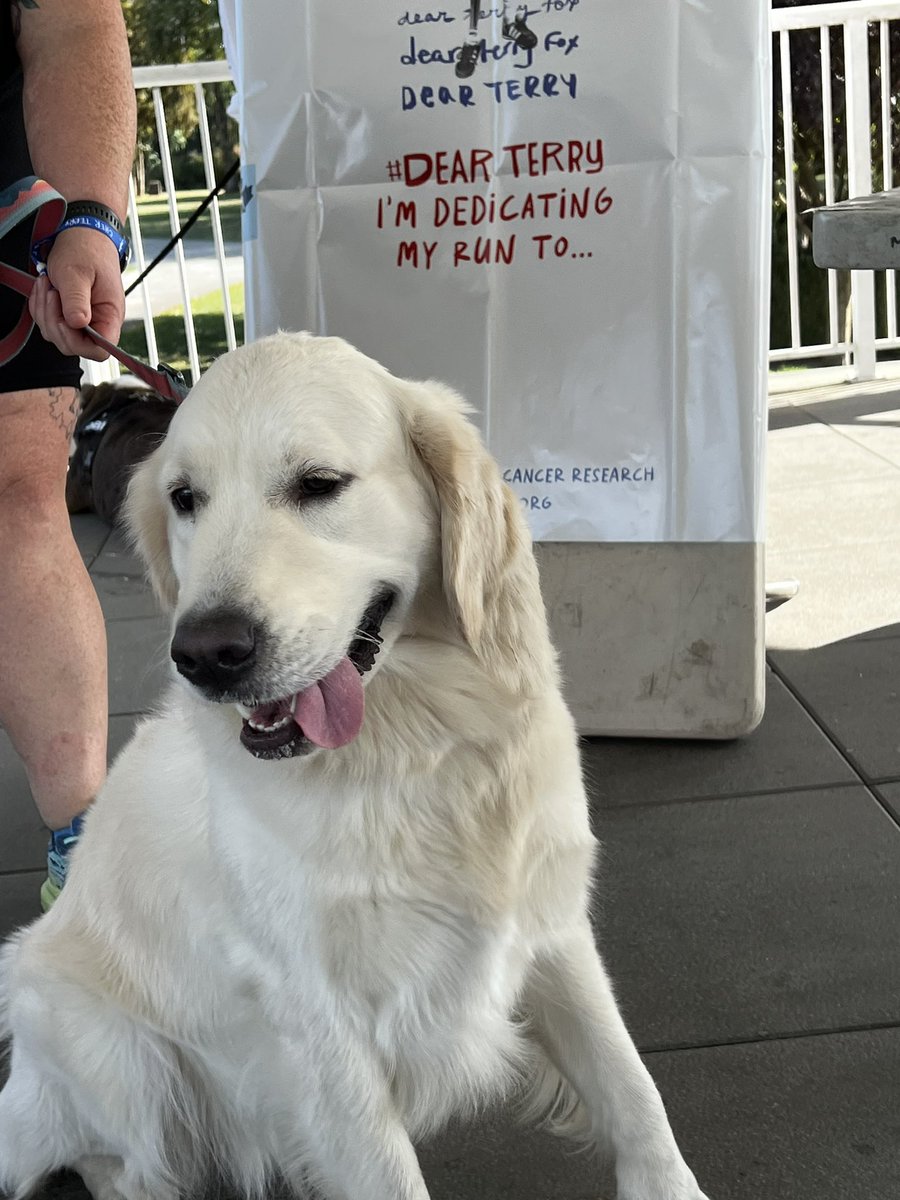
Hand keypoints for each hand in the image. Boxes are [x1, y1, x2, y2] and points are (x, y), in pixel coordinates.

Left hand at [29, 224, 125, 360]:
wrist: (82, 235)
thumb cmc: (85, 251)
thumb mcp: (77, 273)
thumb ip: (77, 300)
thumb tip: (77, 324)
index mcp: (109, 316)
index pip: (101, 350)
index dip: (80, 343)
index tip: (65, 322)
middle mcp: (98, 322)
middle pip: (74, 346)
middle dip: (54, 323)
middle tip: (51, 294)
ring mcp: (82, 320)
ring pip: (56, 335)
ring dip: (44, 312)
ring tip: (47, 285)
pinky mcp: (67, 314)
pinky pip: (48, 323)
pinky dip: (40, 308)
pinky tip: (44, 288)